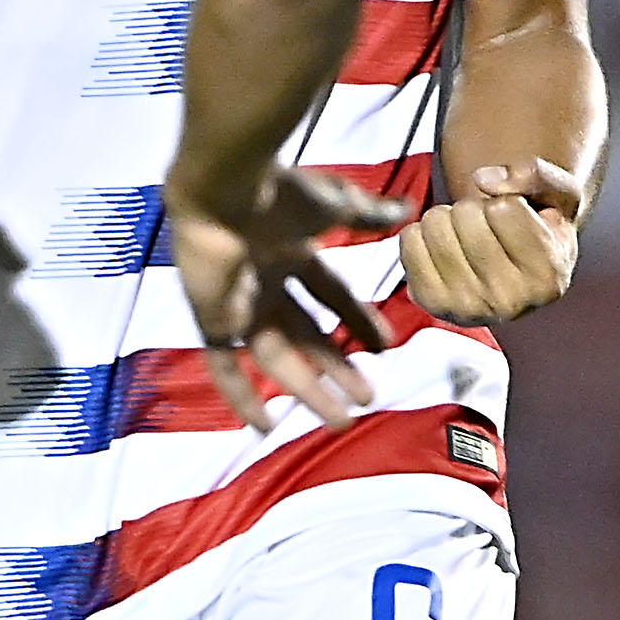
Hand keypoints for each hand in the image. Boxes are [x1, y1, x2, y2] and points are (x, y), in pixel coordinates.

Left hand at [169, 168, 415, 431]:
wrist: (223, 193)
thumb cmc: (278, 195)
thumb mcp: (333, 205)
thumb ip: (367, 214)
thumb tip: (406, 210)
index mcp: (293, 252)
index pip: (331, 294)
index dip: (358, 320)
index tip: (385, 347)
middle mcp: (267, 281)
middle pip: (306, 334)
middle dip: (337, 367)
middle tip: (368, 397)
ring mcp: (239, 303)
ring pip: (276, 358)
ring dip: (307, 390)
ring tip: (340, 420)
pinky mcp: (213, 320)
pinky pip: (225, 366)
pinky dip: (241, 396)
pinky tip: (264, 426)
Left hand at [401, 159, 585, 325]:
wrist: (514, 273)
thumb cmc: (541, 228)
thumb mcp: (560, 194)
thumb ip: (534, 174)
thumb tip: (481, 180)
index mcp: (548, 278)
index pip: (504, 208)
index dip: (509, 201)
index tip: (519, 221)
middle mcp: (508, 302)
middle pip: (466, 214)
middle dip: (476, 208)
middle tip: (490, 229)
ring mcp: (465, 307)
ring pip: (435, 223)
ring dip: (449, 218)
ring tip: (468, 238)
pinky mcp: (430, 303)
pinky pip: (409, 240)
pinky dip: (423, 233)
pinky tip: (446, 248)